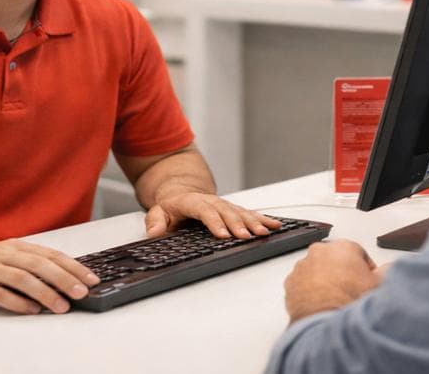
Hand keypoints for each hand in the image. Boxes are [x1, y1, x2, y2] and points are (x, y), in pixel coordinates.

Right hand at [0, 239, 100, 314]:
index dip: (72, 266)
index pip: (50, 255)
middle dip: (64, 279)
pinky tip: (31, 310)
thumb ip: (28, 267)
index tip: (91, 279)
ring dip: (44, 293)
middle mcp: (3, 254)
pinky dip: (17, 302)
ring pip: (21, 278)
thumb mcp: (4, 260)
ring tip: (61, 306)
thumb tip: (62, 281)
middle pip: (39, 265)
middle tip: (82, 293)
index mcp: (14, 247)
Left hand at [144, 192, 282, 238]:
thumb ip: (154, 221)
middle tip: (246, 237)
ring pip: (241, 212)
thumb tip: (154, 233)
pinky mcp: (234, 210)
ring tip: (263, 233)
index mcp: (193, 202)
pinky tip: (274, 226)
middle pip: (227, 212)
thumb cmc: (172, 206)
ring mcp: (224, 205)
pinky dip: (263, 219)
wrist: (182, 191)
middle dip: (237, 225)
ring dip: (253, 223)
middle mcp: (212, 201)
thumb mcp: (157, 211)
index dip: (214, 222)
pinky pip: (250, 214)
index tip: (222, 235)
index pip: (205, 211)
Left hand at [283, 240, 379, 322]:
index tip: (367, 281)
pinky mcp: (290, 283)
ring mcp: (302, 267)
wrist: (325, 323)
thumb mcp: (379, 285)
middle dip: (343, 273)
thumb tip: (388, 269)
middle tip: (351, 292)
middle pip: (336, 261)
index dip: (365, 270)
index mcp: (343, 247)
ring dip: (325, 281)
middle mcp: (320, 252)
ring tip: (335, 300)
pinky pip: (303, 284)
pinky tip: (321, 305)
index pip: (359, 254)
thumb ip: (386, 271)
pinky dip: (310, 292)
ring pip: (317, 271)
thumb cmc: (350, 302)